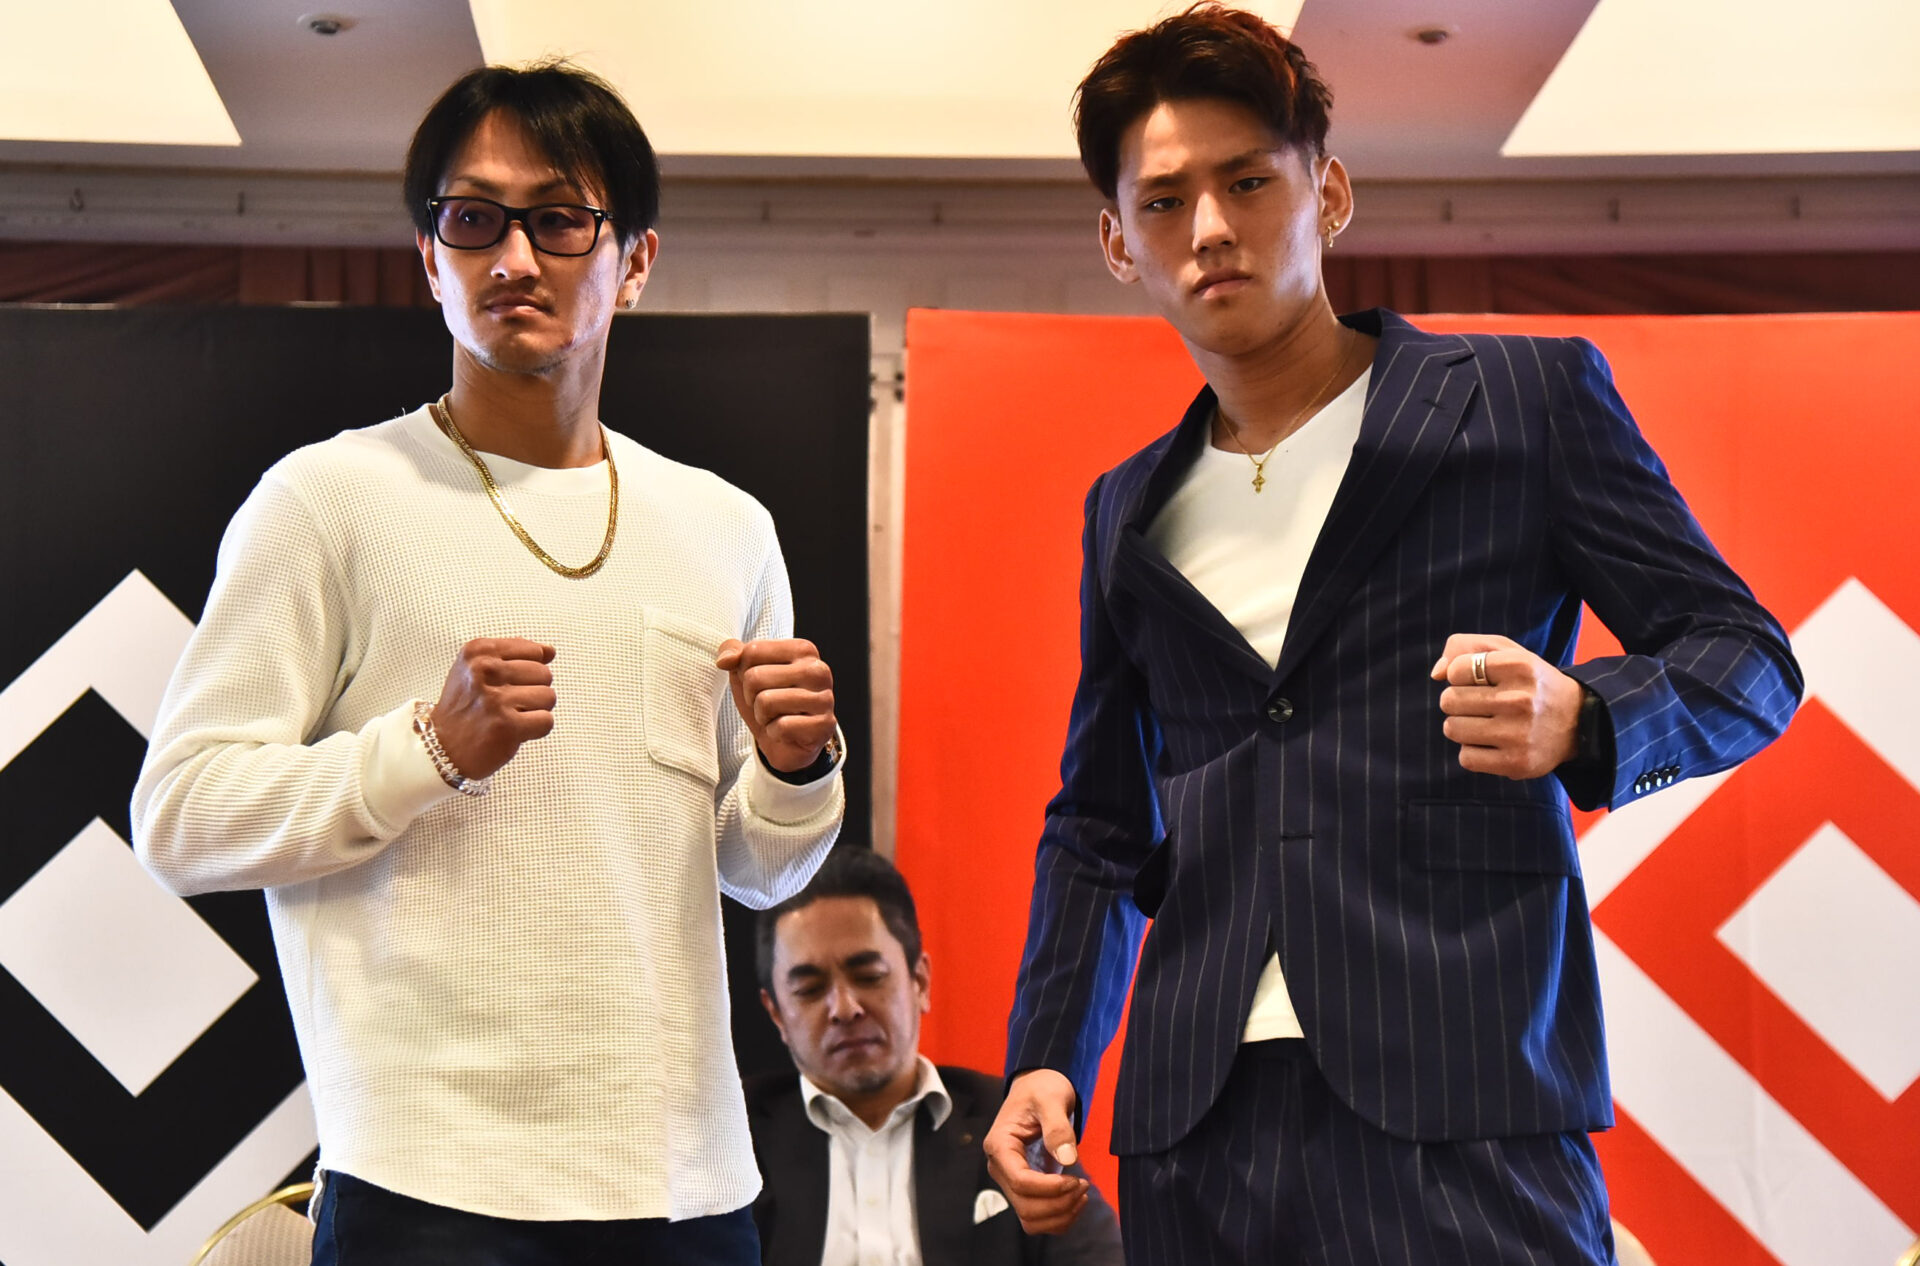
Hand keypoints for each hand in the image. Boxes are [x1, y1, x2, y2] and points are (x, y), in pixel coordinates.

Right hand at [430, 638, 556, 778]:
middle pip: (544, 674)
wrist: (440, 746)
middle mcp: (484, 670)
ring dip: (535, 710)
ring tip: (511, 716)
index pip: (534, 651)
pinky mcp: (506, 725)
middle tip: (508, 704)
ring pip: (548, 697)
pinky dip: (536, 729)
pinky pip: (546, 721)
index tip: (507, 684)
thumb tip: (550, 650)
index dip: (528, 671)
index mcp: (479, 651)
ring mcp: (495, 698)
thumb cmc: (464, 706)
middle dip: (533, 691)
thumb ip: (515, 654)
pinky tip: (516, 730)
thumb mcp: (477, 668)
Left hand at [715, 638, 835, 772]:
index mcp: (802, 650)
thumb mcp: (746, 672)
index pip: (752, 651)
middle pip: (755, 676)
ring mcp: (825, 698)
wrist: (786, 743)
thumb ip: (732, 653)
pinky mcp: (824, 725)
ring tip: (776, 717)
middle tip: (767, 705)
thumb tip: (724, 660)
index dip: (744, 673)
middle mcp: (818, 670)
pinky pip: (781, 726)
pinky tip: (786, 732)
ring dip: (762, 716)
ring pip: (766, 701)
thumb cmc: (769, 702)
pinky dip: (775, 733)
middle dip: (752, 697)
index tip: (761, 684)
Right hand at [983, 1069, 1090, 1235]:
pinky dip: (1059, 1218)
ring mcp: (1011, 1181)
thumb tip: (1068, 1159)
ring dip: (1060, 1215)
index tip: (1076, 1179)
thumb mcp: (1051, 1098)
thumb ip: (1058, 1127)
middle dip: (1059, 1204)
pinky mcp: (1025, 1189)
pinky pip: (1038, 1218)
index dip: (1049, 1188)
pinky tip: (1076, 1200)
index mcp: (999, 1146)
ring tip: (1082, 1193)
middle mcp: (1000, 1168)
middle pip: (1025, 1207)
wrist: (1037, 1089)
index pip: (1020, 1182)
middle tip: (1083, 1185)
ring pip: (1030, 1219)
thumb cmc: (1041, 1089)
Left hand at [1430, 633, 1581, 778]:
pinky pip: (1466, 758)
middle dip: (1457, 702)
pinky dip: (1472, 752)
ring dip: (1462, 727)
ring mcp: (1519, 734)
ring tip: (1485, 723)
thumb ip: (1464, 647)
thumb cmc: (1529, 682)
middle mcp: (1521, 700)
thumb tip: (1437, 674)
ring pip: (1453, 729)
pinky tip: (1492, 744)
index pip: (1456, 670)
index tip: (1479, 680)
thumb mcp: (1506, 651)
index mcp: (1519, 665)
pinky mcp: (1517, 763)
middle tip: (1481, 704)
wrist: (1578, 721)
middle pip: (1449, 701)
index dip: (1460, 675)